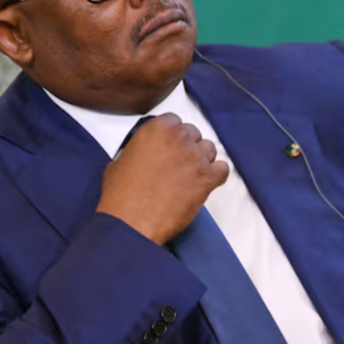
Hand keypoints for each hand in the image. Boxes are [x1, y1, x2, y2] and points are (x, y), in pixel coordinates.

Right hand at [96, 113, 229, 244]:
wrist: (131, 221)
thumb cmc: (121, 195)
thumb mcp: (120, 161)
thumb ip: (139, 149)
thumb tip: (144, 154)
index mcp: (157, 128)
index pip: (175, 121)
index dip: (173, 135)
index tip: (170, 145)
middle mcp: (179, 138)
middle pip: (194, 133)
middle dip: (187, 146)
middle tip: (178, 163)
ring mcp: (196, 157)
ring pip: (209, 149)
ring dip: (202, 159)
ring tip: (190, 174)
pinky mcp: (207, 178)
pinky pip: (222, 169)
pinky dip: (216, 175)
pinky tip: (206, 182)